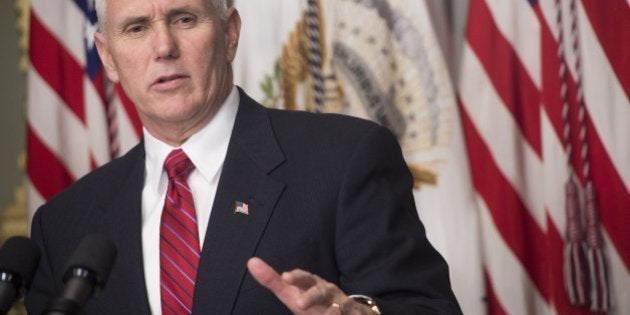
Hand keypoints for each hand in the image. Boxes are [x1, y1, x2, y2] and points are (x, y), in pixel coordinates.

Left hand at [247, 257, 374, 313]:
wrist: (346, 309)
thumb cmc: (311, 300)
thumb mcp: (292, 292)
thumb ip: (272, 281)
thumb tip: (251, 261)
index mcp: (311, 284)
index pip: (303, 278)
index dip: (296, 277)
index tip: (285, 278)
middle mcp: (327, 291)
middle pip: (320, 291)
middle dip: (311, 296)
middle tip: (299, 304)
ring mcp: (342, 303)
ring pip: (340, 306)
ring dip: (333, 311)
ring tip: (329, 314)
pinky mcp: (355, 314)